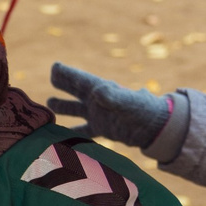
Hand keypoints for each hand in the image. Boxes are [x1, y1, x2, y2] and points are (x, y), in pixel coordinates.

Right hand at [48, 63, 170, 149]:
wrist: (157, 128)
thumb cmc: (143, 111)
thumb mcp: (128, 102)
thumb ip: (113, 97)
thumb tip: (97, 92)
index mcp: (101, 90)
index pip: (79, 80)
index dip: (66, 73)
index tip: (55, 67)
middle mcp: (97, 101)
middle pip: (75, 90)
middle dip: (64, 83)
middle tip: (53, 75)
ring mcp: (98, 115)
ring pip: (75, 110)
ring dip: (63, 107)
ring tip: (49, 103)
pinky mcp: (102, 129)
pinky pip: (82, 131)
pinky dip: (71, 134)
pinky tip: (60, 138)